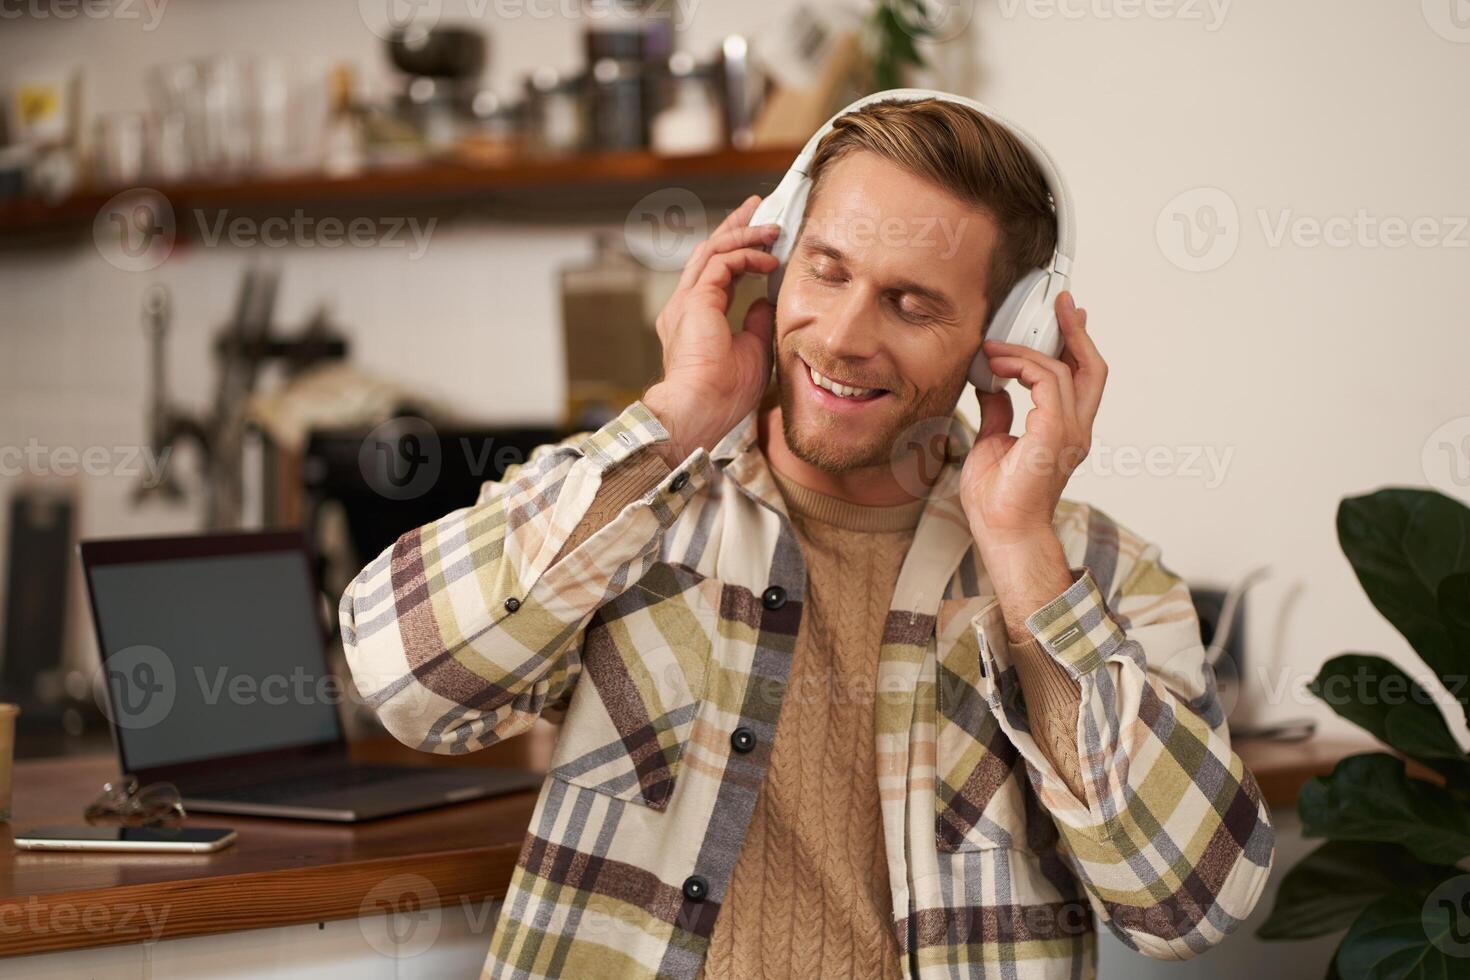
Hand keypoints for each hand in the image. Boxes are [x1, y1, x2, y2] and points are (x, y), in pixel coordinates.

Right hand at [641, 195, 781, 465]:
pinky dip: (746, 256)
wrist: (702, 410)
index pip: (715, 272)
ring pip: (712, 250)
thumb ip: (754, 323)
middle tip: (759, 209)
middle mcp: (684, 306)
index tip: (761, 237)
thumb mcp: (752, 351)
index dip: (738, 250)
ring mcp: (685, 302)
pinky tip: (769, 260)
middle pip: (708, 251)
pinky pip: (720, 263)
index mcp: (694, 318)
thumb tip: (765, 301)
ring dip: (744, 235)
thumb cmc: (724, 394)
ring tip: (772, 228)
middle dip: (735, 227)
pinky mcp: (695, 302)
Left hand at [959, 292, 1106, 552]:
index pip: (1081, 378)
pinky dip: (1022, 366)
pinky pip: (1047, 383)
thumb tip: (991, 388)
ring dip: (1028, 349)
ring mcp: (1069, 432)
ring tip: (995, 346)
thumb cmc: (998, 502)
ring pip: (1065, 369)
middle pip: (1091, 367)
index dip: (1073, 344)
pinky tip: (997, 365)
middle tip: (1061, 302)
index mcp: (1065, 431)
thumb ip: (998, 413)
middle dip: (1075, 330)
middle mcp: (1075, 429)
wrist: (1004, 533)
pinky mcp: (1054, 435)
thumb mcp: (992, 443)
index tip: (1060, 318)